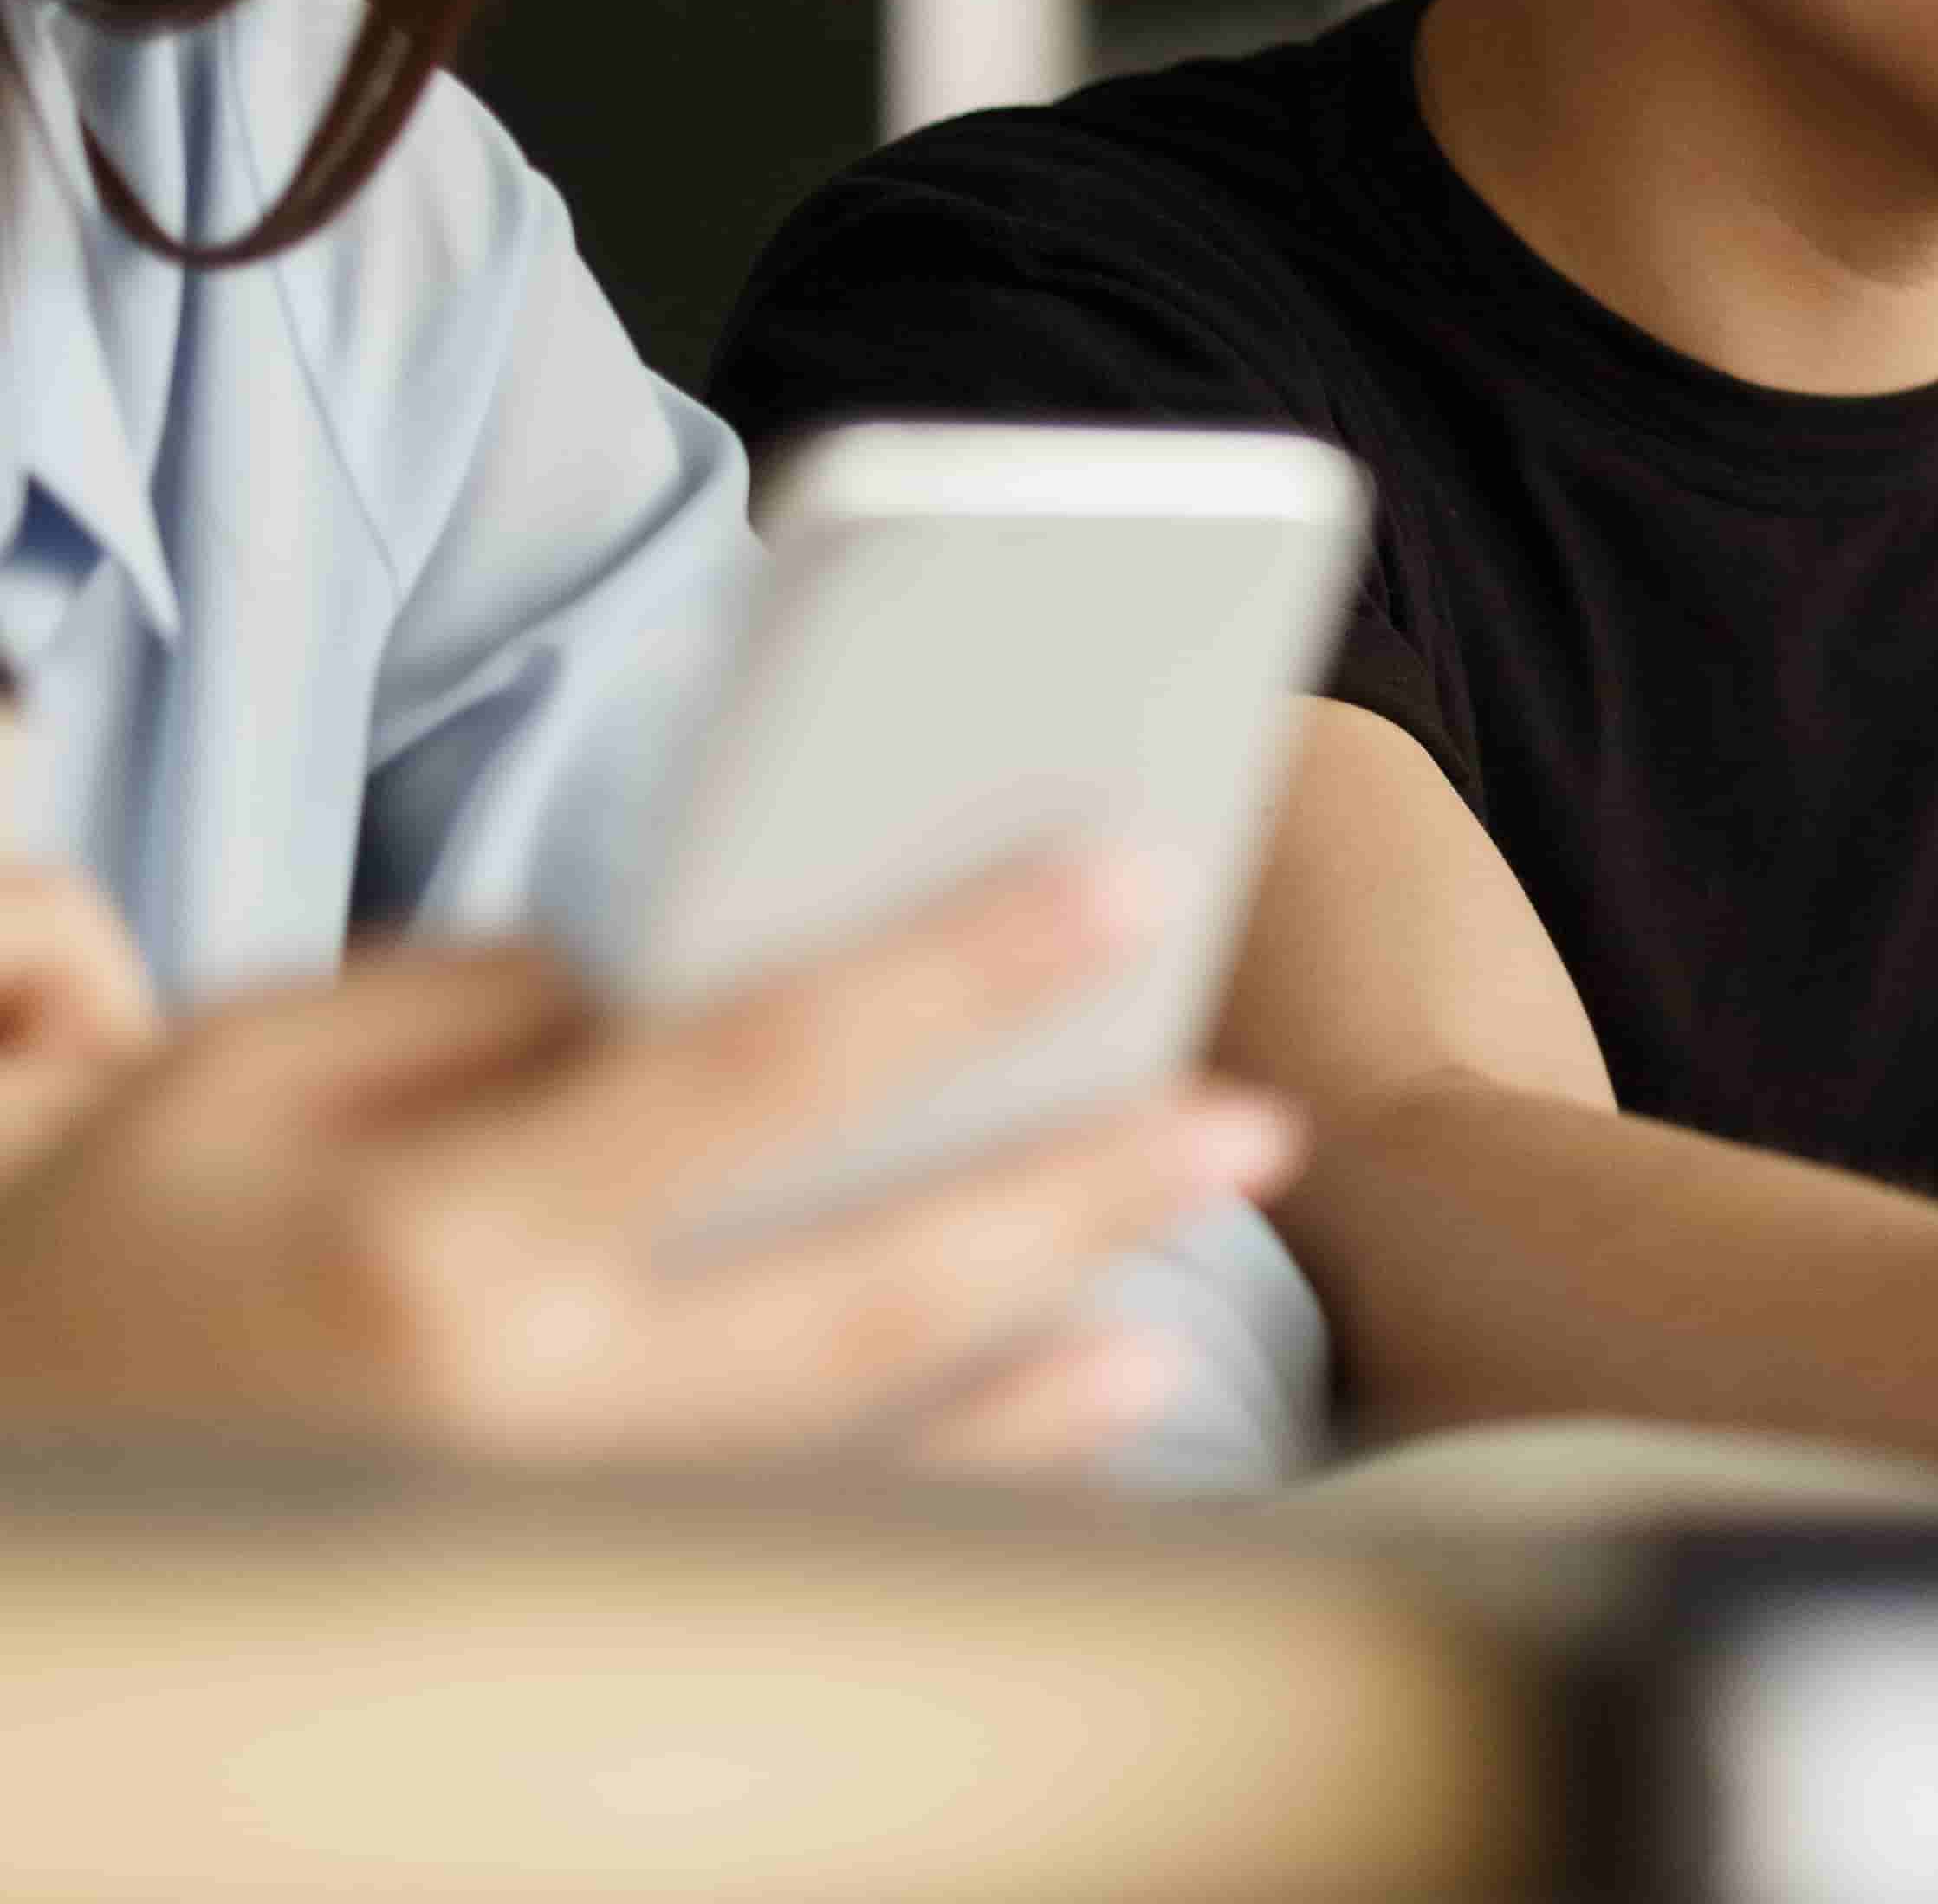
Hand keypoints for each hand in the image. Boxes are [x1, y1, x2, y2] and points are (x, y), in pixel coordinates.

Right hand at [0, 850, 1298, 1468]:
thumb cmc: (136, 1239)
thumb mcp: (246, 1072)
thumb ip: (481, 996)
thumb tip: (699, 962)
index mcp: (431, 1247)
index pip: (750, 1067)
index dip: (955, 965)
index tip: (1128, 874)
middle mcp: (514, 1423)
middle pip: (869, 1287)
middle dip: (1082, 1186)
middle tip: (1257, 1111)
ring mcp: (560, 1544)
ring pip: (882, 1440)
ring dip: (1063, 1339)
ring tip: (1203, 1228)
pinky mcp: (580, 1608)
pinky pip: (835, 1540)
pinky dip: (987, 1466)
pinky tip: (1103, 1388)